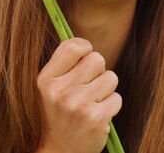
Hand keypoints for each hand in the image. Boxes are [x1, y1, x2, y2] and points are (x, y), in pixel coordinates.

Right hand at [36, 38, 121, 152]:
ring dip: (106, 88)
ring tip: (92, 101)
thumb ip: (62, 67)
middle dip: (97, 70)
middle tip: (88, 85)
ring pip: (111, 77)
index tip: (84, 58)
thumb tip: (83, 43)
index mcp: (46, 80)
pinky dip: (111, 105)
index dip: (84, 48)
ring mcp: (79, 105)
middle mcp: (61, 91)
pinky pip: (117, 98)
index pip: (72, 47)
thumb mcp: (47, 90)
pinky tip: (97, 114)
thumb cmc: (55, 115)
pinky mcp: (96, 119)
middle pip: (97, 59)